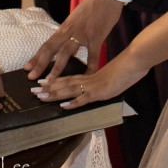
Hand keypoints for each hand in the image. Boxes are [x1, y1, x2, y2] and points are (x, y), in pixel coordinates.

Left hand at [24, 0, 123, 78]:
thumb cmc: (92, 5)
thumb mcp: (76, 18)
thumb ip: (70, 31)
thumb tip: (63, 42)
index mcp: (65, 27)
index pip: (47, 44)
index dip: (36, 57)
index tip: (26, 68)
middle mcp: (70, 31)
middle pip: (51, 48)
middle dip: (40, 63)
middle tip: (31, 77)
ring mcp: (83, 35)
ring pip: (66, 52)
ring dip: (57, 67)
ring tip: (50, 80)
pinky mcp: (96, 37)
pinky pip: (92, 56)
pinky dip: (90, 68)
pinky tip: (88, 77)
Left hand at [30, 48, 147, 110]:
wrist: (134, 60)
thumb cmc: (125, 68)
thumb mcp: (110, 75)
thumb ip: (101, 80)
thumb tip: (96, 85)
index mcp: (90, 75)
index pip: (68, 78)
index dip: (54, 81)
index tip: (41, 82)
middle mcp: (88, 79)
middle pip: (65, 83)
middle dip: (48, 88)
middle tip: (33, 91)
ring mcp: (93, 85)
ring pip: (70, 90)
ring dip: (54, 94)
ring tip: (41, 97)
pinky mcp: (100, 91)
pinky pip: (84, 98)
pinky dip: (73, 103)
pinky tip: (63, 106)